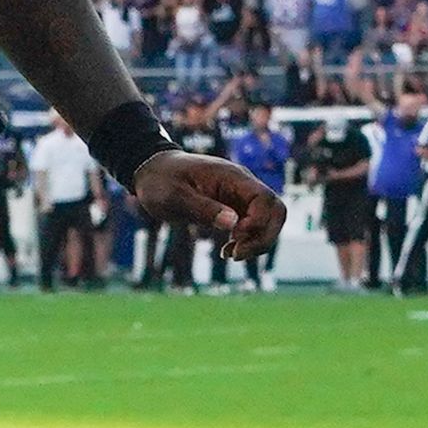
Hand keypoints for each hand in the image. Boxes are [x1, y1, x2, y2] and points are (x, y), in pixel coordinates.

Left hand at [134, 150, 284, 258]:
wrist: (152, 172)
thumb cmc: (160, 181)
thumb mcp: (174, 196)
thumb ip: (203, 208)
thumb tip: (233, 224)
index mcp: (232, 177)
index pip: (265, 198)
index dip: (258, 222)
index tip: (234, 236)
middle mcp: (242, 185)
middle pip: (275, 210)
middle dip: (264, 236)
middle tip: (237, 254)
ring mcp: (239, 196)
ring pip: (267, 221)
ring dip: (257, 242)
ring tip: (231, 255)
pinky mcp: (233, 208)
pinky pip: (253, 226)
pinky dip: (247, 241)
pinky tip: (227, 251)